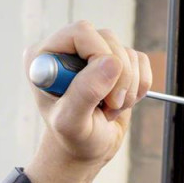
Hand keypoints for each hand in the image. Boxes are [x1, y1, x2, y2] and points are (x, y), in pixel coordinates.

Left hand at [23, 20, 151, 182]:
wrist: (86, 150)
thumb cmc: (72, 139)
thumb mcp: (72, 123)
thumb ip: (85, 92)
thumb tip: (111, 62)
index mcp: (44, 56)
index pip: (81, 32)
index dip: (99, 56)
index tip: (102, 92)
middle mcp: (66, 50)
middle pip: (108, 39)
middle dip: (117, 76)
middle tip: (109, 106)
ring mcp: (92, 54)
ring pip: (125, 52)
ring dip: (127, 85)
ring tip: (110, 108)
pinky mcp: (114, 63)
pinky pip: (140, 60)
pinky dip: (139, 84)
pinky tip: (122, 102)